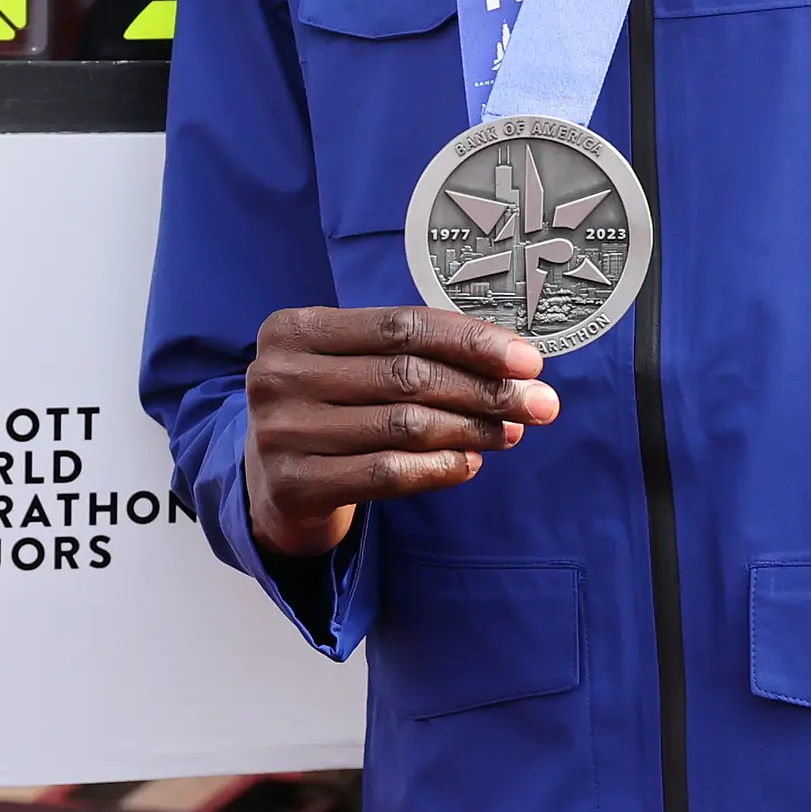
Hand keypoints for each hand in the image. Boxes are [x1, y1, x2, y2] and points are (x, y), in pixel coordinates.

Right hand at [242, 305, 557, 557]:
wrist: (271, 484)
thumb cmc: (329, 410)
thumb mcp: (350, 366)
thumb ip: (410, 353)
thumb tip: (512, 364)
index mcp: (294, 329)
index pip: (400, 326)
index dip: (470, 342)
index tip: (527, 360)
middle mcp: (278, 376)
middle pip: (406, 376)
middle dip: (484, 389)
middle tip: (539, 402)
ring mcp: (281, 433)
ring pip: (403, 425)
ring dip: (472, 429)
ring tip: (510, 432)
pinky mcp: (293, 485)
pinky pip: (387, 473)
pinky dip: (440, 468)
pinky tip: (470, 464)